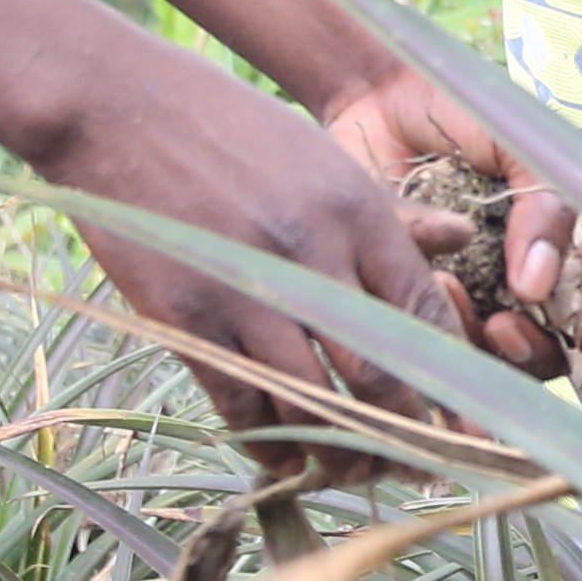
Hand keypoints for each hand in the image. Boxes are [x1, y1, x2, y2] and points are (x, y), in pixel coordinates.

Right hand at [35, 44, 503, 435]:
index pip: (425, 316)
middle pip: (379, 376)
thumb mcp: (321, 156)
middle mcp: (312, 257)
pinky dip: (267, 441)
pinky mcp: (188, 319)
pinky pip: (240, 404)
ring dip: (336, 451)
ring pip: (311, 404)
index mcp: (357, 213)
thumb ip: (390, 213)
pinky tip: (282, 455)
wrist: (117, 110)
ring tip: (349, 471)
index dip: (450, 382)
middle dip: (403, 435)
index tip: (464, 421)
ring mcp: (247, 292)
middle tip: (411, 465)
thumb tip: (458, 241)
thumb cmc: (228, 128)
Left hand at [321, 65, 577, 379]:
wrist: (381, 94)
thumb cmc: (465, 119)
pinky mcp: (400, 293)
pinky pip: (416, 330)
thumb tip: (537, 288)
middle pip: (525, 361)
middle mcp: (506, 289)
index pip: (571, 331)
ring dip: (462, 337)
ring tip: (445, 285)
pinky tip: (423, 275)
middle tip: (495, 325)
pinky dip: (419, 314)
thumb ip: (546, 211)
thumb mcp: (522, 153)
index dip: (555, 343)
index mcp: (548, 258)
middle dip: (510, 353)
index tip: (520, 319)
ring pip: (472, 359)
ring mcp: (456, 296)